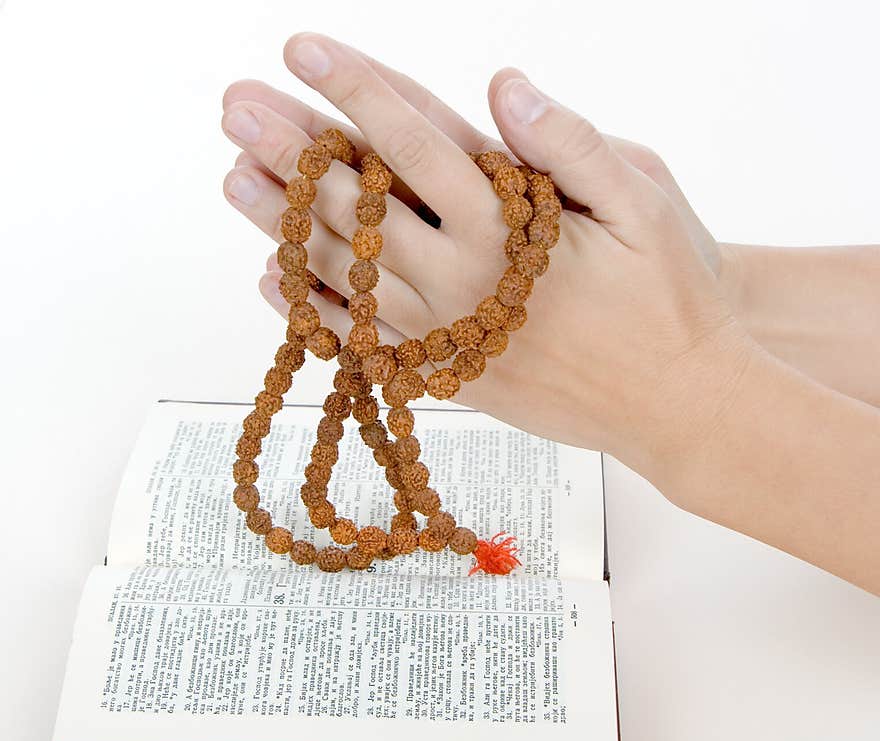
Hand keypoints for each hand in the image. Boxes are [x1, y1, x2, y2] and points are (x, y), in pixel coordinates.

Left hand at [221, 33, 755, 491]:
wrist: (677, 405)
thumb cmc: (670, 302)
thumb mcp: (644, 204)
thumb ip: (571, 144)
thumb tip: (503, 85)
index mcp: (506, 227)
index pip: (414, 140)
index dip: (356, 88)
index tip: (303, 48)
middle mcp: (462, 281)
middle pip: (357, 207)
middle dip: (291, 149)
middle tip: (234, 107)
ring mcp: (447, 335)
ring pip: (345, 276)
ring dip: (283, 225)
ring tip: (233, 179)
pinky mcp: (447, 378)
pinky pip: (364, 343)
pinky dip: (314, 312)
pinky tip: (272, 281)